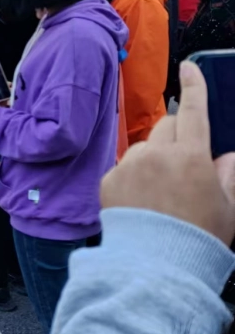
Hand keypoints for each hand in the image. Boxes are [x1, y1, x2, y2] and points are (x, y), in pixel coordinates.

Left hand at [101, 62, 234, 244]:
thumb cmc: (198, 239)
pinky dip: (134, 175)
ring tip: (162, 190)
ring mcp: (131, 164)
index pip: (195, 112)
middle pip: (169, 126)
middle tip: (185, 161)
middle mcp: (158, 153)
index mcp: (192, 157)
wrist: (155, 265)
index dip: (194, 87)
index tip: (189, 68)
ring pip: (145, 146)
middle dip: (179, 135)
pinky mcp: (110, 177)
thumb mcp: (227, 210)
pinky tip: (142, 200)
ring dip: (154, 156)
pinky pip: (125, 166)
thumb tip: (227, 157)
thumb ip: (229, 178)